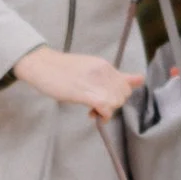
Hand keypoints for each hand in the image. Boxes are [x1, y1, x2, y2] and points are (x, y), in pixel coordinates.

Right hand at [13, 46, 140, 118]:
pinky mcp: (86, 92)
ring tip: (92, 110)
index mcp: (104, 65)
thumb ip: (111, 76)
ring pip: (116, 102)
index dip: (118, 96)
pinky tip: (93, 114)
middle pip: (123, 95)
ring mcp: (95, 82)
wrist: (41, 65)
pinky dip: (103, 115)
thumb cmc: (61, 69)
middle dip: (113, 104)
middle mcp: (103, 72)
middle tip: (97, 106)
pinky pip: (106, 107)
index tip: (105, 98)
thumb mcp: (89, 68)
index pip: (126, 84)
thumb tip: (139, 79)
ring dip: (107, 110)